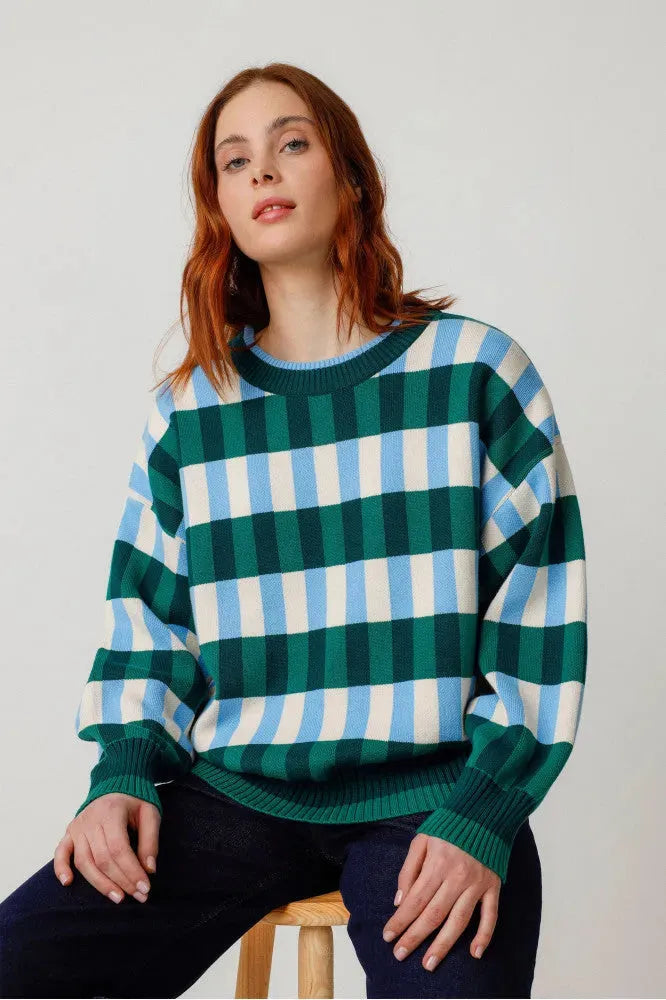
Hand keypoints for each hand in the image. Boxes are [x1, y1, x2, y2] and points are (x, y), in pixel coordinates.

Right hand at [53, 793, 160, 904]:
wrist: (116, 782)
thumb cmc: (134, 800)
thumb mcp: (150, 814)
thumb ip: (150, 840)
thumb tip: (149, 870)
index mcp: (111, 812)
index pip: (119, 849)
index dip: (131, 871)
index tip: (145, 888)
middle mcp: (90, 820)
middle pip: (103, 859)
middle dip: (122, 881)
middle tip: (138, 896)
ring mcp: (77, 826)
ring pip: (84, 861)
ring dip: (100, 883)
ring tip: (118, 897)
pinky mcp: (69, 832)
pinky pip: (61, 852)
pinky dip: (60, 868)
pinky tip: (67, 883)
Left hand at [381, 833, 500, 972]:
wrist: (484, 812)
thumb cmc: (448, 826)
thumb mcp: (421, 839)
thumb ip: (408, 870)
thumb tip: (399, 902)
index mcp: (437, 864)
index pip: (415, 900)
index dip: (400, 920)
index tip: (388, 936)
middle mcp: (457, 877)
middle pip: (433, 914)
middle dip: (415, 937)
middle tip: (400, 954)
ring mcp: (477, 884)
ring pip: (458, 921)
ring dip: (443, 945)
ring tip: (428, 963)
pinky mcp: (493, 887)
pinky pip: (490, 916)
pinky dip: (484, 936)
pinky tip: (474, 954)